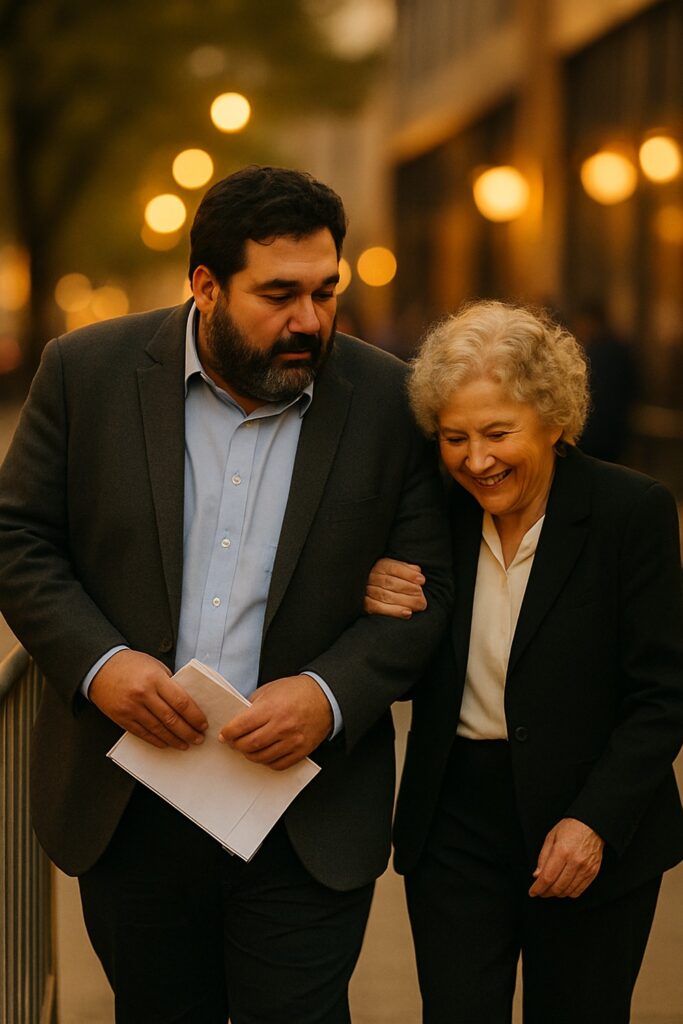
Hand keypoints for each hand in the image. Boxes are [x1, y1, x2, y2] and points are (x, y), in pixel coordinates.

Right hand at [89, 649, 207, 749]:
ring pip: (158, 729)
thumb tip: (185, 703)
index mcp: (155, 678)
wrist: (100, 667)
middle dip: (188, 731)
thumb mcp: (154, 666)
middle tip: (199, 738)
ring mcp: (131, 708)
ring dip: (174, 739)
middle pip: (171, 718)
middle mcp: (143, 694)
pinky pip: (142, 733)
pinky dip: (156, 740)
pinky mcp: (121, 718)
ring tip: (186, 744)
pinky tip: (166, 743)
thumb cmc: (131, 664)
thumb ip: (169, 683)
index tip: (203, 724)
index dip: (194, 716)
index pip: (181, 701)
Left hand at [218, 675, 333, 770]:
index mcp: (271, 708)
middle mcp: (282, 726)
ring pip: (262, 757)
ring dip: (250, 755)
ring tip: (247, 748)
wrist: (325, 697)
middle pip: (249, 745)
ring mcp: (292, 740)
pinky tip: (264, 754)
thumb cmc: (297, 691)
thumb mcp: (270, 689)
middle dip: (236, 745)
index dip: (228, 733)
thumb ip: (253, 704)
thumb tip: (237, 720)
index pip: (241, 726)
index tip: (224, 735)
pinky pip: (278, 764)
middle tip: (233, 743)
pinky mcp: (301, 751)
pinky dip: (267, 762)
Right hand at [364, 557, 426, 618]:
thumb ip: (407, 570)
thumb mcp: (399, 570)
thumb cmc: (392, 580)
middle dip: (410, 589)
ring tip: (419, 605)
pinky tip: (408, 613)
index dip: (409, 574)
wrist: (374, 590)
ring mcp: (366, 590)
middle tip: (423, 596)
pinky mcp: (365, 604)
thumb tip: (417, 572)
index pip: (394, 568)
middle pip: (391, 583)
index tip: (422, 580)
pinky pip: (379, 608)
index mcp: (381, 565)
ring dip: (406, 601)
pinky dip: (394, 611)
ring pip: (386, 596)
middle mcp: (371, 576)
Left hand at [529, 818, 604, 898]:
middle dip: (546, 892)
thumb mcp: (551, 838)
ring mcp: (585, 868)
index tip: (532, 892)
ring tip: (550, 890)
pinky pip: (579, 890)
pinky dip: (569, 893)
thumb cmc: (569, 829)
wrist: (591, 825)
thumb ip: (543, 858)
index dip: (538, 888)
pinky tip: (563, 888)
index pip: (547, 877)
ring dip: (557, 894)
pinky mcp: (592, 872)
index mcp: (562, 851)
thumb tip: (537, 876)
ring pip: (568, 891)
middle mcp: (575, 862)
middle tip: (540, 892)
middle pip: (557, 887)